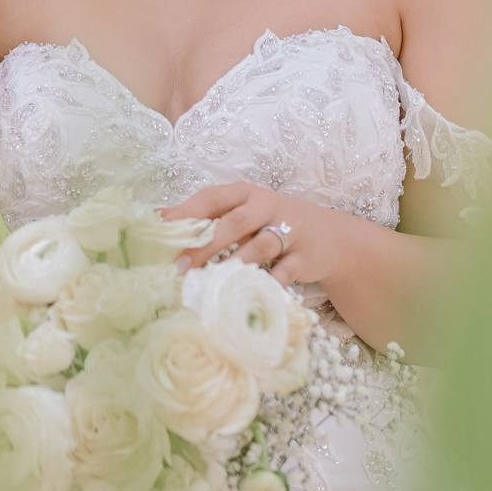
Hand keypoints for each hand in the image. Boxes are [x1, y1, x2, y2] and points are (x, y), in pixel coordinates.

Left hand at [158, 180, 346, 287]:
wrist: (331, 238)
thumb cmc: (273, 225)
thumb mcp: (246, 213)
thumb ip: (210, 216)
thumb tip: (160, 219)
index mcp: (246, 193)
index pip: (212, 197)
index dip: (187, 212)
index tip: (161, 230)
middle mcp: (267, 207)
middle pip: (234, 222)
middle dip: (205, 244)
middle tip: (180, 265)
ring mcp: (289, 231)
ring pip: (259, 246)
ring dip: (234, 264)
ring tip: (211, 281)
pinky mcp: (304, 257)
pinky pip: (284, 272)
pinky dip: (266, 284)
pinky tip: (248, 296)